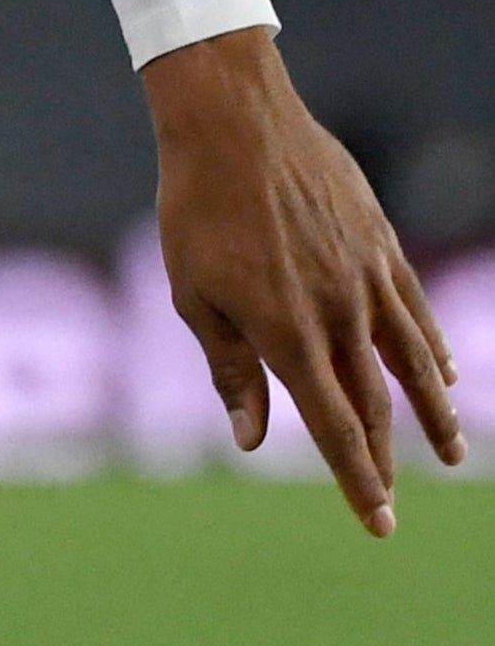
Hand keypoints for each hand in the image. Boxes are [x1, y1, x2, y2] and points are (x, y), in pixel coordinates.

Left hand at [147, 24, 462, 533]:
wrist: (233, 123)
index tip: (377, 522)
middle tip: (393, 501)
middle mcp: (339, 314)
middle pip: (375, 404)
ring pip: (412, 363)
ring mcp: (368, 278)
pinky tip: (445, 374)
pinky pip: (414, 310)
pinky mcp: (381, 244)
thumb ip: (230, 369)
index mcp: (287, 334)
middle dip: (385, 460)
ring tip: (453, 454)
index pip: (334, 427)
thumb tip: (251, 440)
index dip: (357, 479)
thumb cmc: (195, 210)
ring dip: (434, 413)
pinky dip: (432, 348)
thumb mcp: (193, 294)